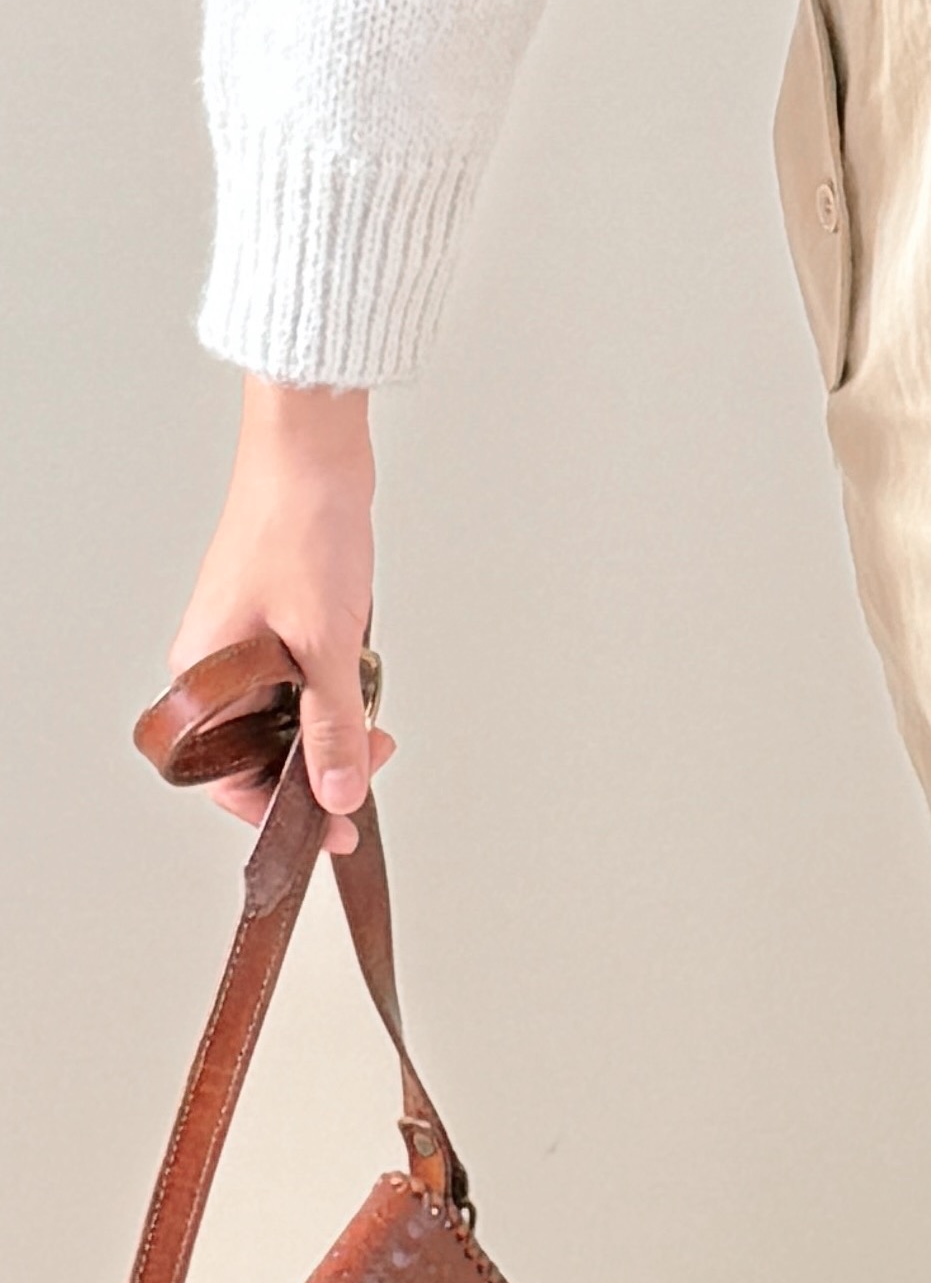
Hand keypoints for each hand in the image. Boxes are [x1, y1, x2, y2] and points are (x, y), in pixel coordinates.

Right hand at [171, 378, 393, 852]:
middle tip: (374, 765)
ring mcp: (247, 644)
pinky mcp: (280, 623)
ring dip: (332, 729)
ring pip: (286, 716)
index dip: (278, 810)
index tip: (331, 828)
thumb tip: (338, 793)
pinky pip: (304, 682)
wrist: (314, 453)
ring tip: (376, 724)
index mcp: (202, 674)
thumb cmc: (301, 530)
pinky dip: (336, 693)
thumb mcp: (326, 646)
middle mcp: (217, 664)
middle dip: (317, 767)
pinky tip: (364, 686)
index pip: (227, 775)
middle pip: (259, 750)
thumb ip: (333, 726)